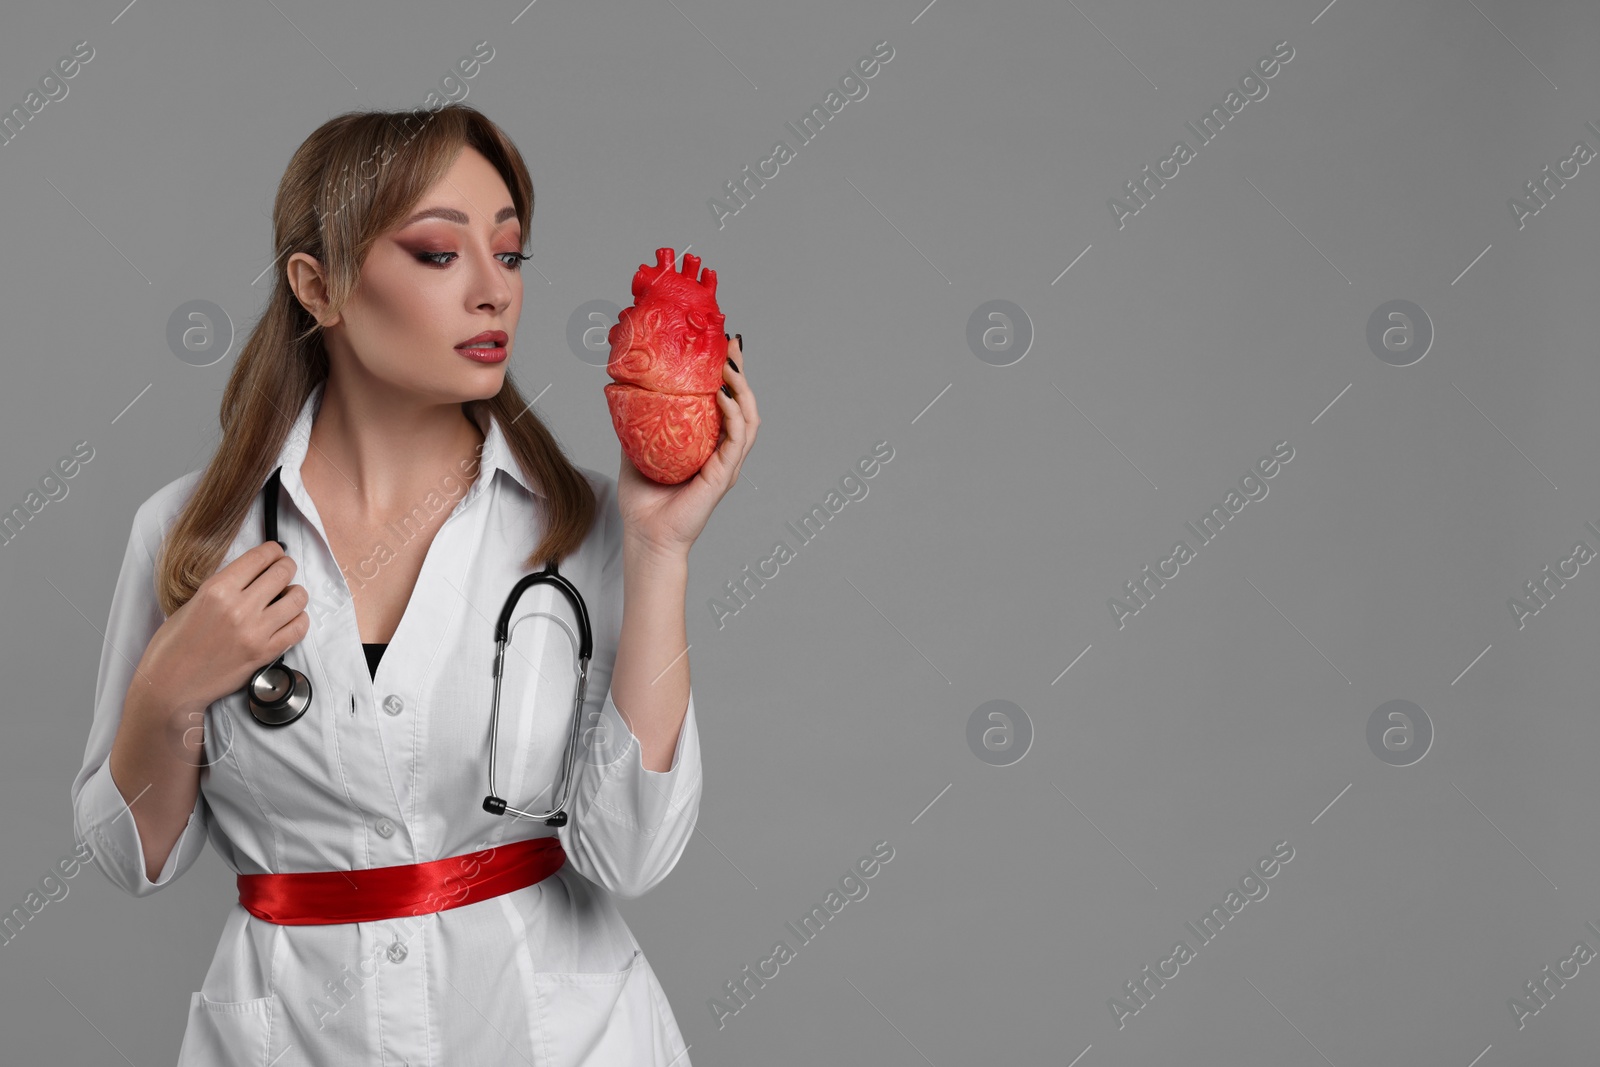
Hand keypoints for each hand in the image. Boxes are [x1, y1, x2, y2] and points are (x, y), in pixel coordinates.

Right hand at [135, 541, 310, 716]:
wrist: (171, 684)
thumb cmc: (174, 646)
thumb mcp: (192, 603)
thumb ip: (224, 588)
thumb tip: (252, 576)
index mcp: (217, 590)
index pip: (260, 557)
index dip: (273, 550)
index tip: (276, 552)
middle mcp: (239, 608)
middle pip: (283, 572)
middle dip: (286, 567)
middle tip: (284, 571)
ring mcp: (255, 632)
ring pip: (297, 598)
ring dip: (296, 593)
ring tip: (288, 596)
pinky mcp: (265, 653)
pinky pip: (299, 628)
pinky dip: (299, 619)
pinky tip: (290, 618)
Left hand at [616, 333, 757, 559]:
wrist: (644, 535)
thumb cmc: (643, 500)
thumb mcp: (637, 449)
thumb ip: (640, 423)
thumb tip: (626, 390)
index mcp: (707, 444)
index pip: (726, 403)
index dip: (728, 374)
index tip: (723, 346)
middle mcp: (722, 451)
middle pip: (743, 404)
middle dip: (741, 372)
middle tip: (732, 344)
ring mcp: (726, 463)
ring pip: (748, 418)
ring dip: (742, 389)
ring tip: (729, 365)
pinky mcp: (724, 475)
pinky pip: (737, 439)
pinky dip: (734, 415)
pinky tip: (723, 397)